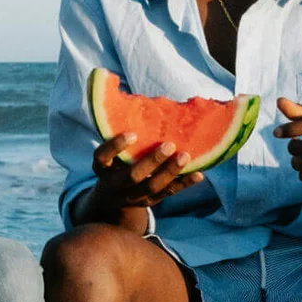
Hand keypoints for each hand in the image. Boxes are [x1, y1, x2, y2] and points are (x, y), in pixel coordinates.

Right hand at [86, 134, 203, 217]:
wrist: (112, 198)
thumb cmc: (114, 163)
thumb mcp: (109, 153)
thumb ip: (119, 133)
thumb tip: (141, 101)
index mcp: (102, 168)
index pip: (102, 157)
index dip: (115, 147)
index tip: (132, 134)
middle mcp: (116, 185)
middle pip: (133, 176)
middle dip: (151, 162)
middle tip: (168, 145)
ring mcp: (134, 196)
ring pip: (152, 187)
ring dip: (170, 171)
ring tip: (185, 156)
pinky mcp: (150, 201)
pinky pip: (168, 193)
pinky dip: (184, 184)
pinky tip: (198, 175)